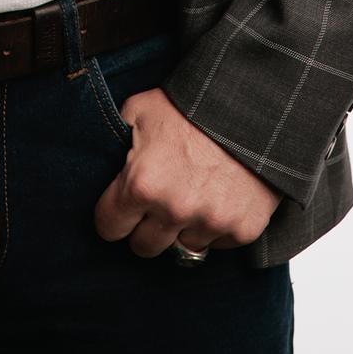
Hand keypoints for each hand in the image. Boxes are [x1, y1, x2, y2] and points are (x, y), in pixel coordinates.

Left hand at [93, 84, 282, 257]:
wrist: (251, 105)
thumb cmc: (191, 105)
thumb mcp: (141, 109)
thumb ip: (118, 140)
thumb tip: (102, 158)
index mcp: (142, 184)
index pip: (109, 227)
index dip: (113, 214)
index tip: (122, 206)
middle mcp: (174, 210)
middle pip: (143, 247)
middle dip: (145, 226)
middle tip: (157, 201)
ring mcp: (210, 223)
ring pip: (181, 248)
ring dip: (182, 228)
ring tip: (191, 194)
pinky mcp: (241, 230)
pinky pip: (217, 244)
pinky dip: (215, 227)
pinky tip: (217, 197)